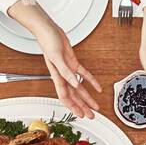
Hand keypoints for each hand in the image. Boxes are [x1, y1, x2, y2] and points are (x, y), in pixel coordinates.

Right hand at [9, 0, 100, 117]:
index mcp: (57, 76)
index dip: (73, 107)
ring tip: (95, 106)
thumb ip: (65, 72)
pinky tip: (97, 87)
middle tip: (91, 115)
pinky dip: (91, 81)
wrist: (48, 29)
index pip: (65, 96)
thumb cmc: (48, 41)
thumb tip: (75, 84)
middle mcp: (63, 75)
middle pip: (74, 96)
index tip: (81, 115)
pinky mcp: (73, 62)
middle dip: (83, 106)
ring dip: (87, 98)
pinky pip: (83, 74)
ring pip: (79, 88)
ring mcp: (68, 70)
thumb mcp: (56, 57)